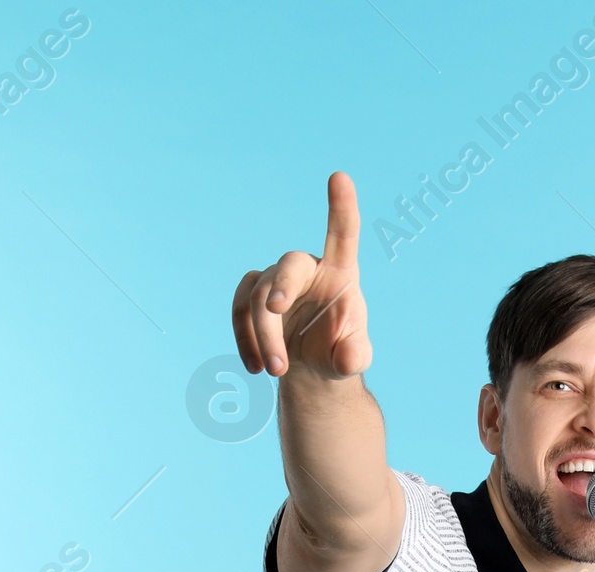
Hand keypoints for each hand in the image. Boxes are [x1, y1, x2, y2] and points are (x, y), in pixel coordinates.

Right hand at [232, 170, 369, 380]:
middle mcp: (307, 268)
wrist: (313, 366)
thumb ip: (354, 357)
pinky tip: (255, 367)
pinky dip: (245, 339)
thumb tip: (347, 358)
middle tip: (282, 340)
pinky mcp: (252, 294)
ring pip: (259, 297)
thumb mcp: (352, 359)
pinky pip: (240, 309)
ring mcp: (277, 279)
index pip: (342, 235)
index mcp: (340, 273)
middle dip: (279, 296)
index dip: (341, 208)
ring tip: (276, 371)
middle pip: (287, 268)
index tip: (339, 177)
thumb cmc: (338, 352)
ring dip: (263, 337)